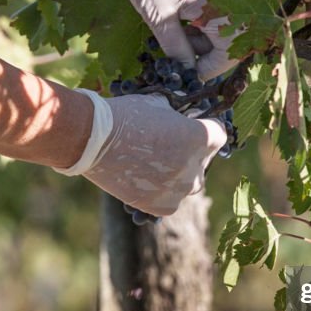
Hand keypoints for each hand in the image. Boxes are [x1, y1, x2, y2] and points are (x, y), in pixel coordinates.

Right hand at [56, 90, 225, 215]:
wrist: (91, 140)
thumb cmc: (125, 115)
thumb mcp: (159, 103)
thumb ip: (179, 114)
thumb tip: (185, 116)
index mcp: (201, 138)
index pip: (219, 135)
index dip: (205, 127)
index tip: (191, 125)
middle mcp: (195, 167)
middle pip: (205, 160)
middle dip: (193, 151)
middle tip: (169, 144)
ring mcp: (179, 189)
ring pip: (191, 184)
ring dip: (180, 174)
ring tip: (157, 163)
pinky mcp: (161, 206)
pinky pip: (172, 201)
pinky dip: (164, 193)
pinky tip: (146, 180)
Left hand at [98, 0, 236, 79]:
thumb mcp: (159, 20)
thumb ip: (177, 50)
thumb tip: (187, 74)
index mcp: (221, 9)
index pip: (226, 56)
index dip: (205, 71)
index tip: (184, 76)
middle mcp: (228, 1)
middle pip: (227, 45)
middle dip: (202, 55)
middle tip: (175, 55)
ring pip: (219, 32)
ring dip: (199, 42)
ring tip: (172, 36)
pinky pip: (213, 17)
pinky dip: (198, 27)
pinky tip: (177, 24)